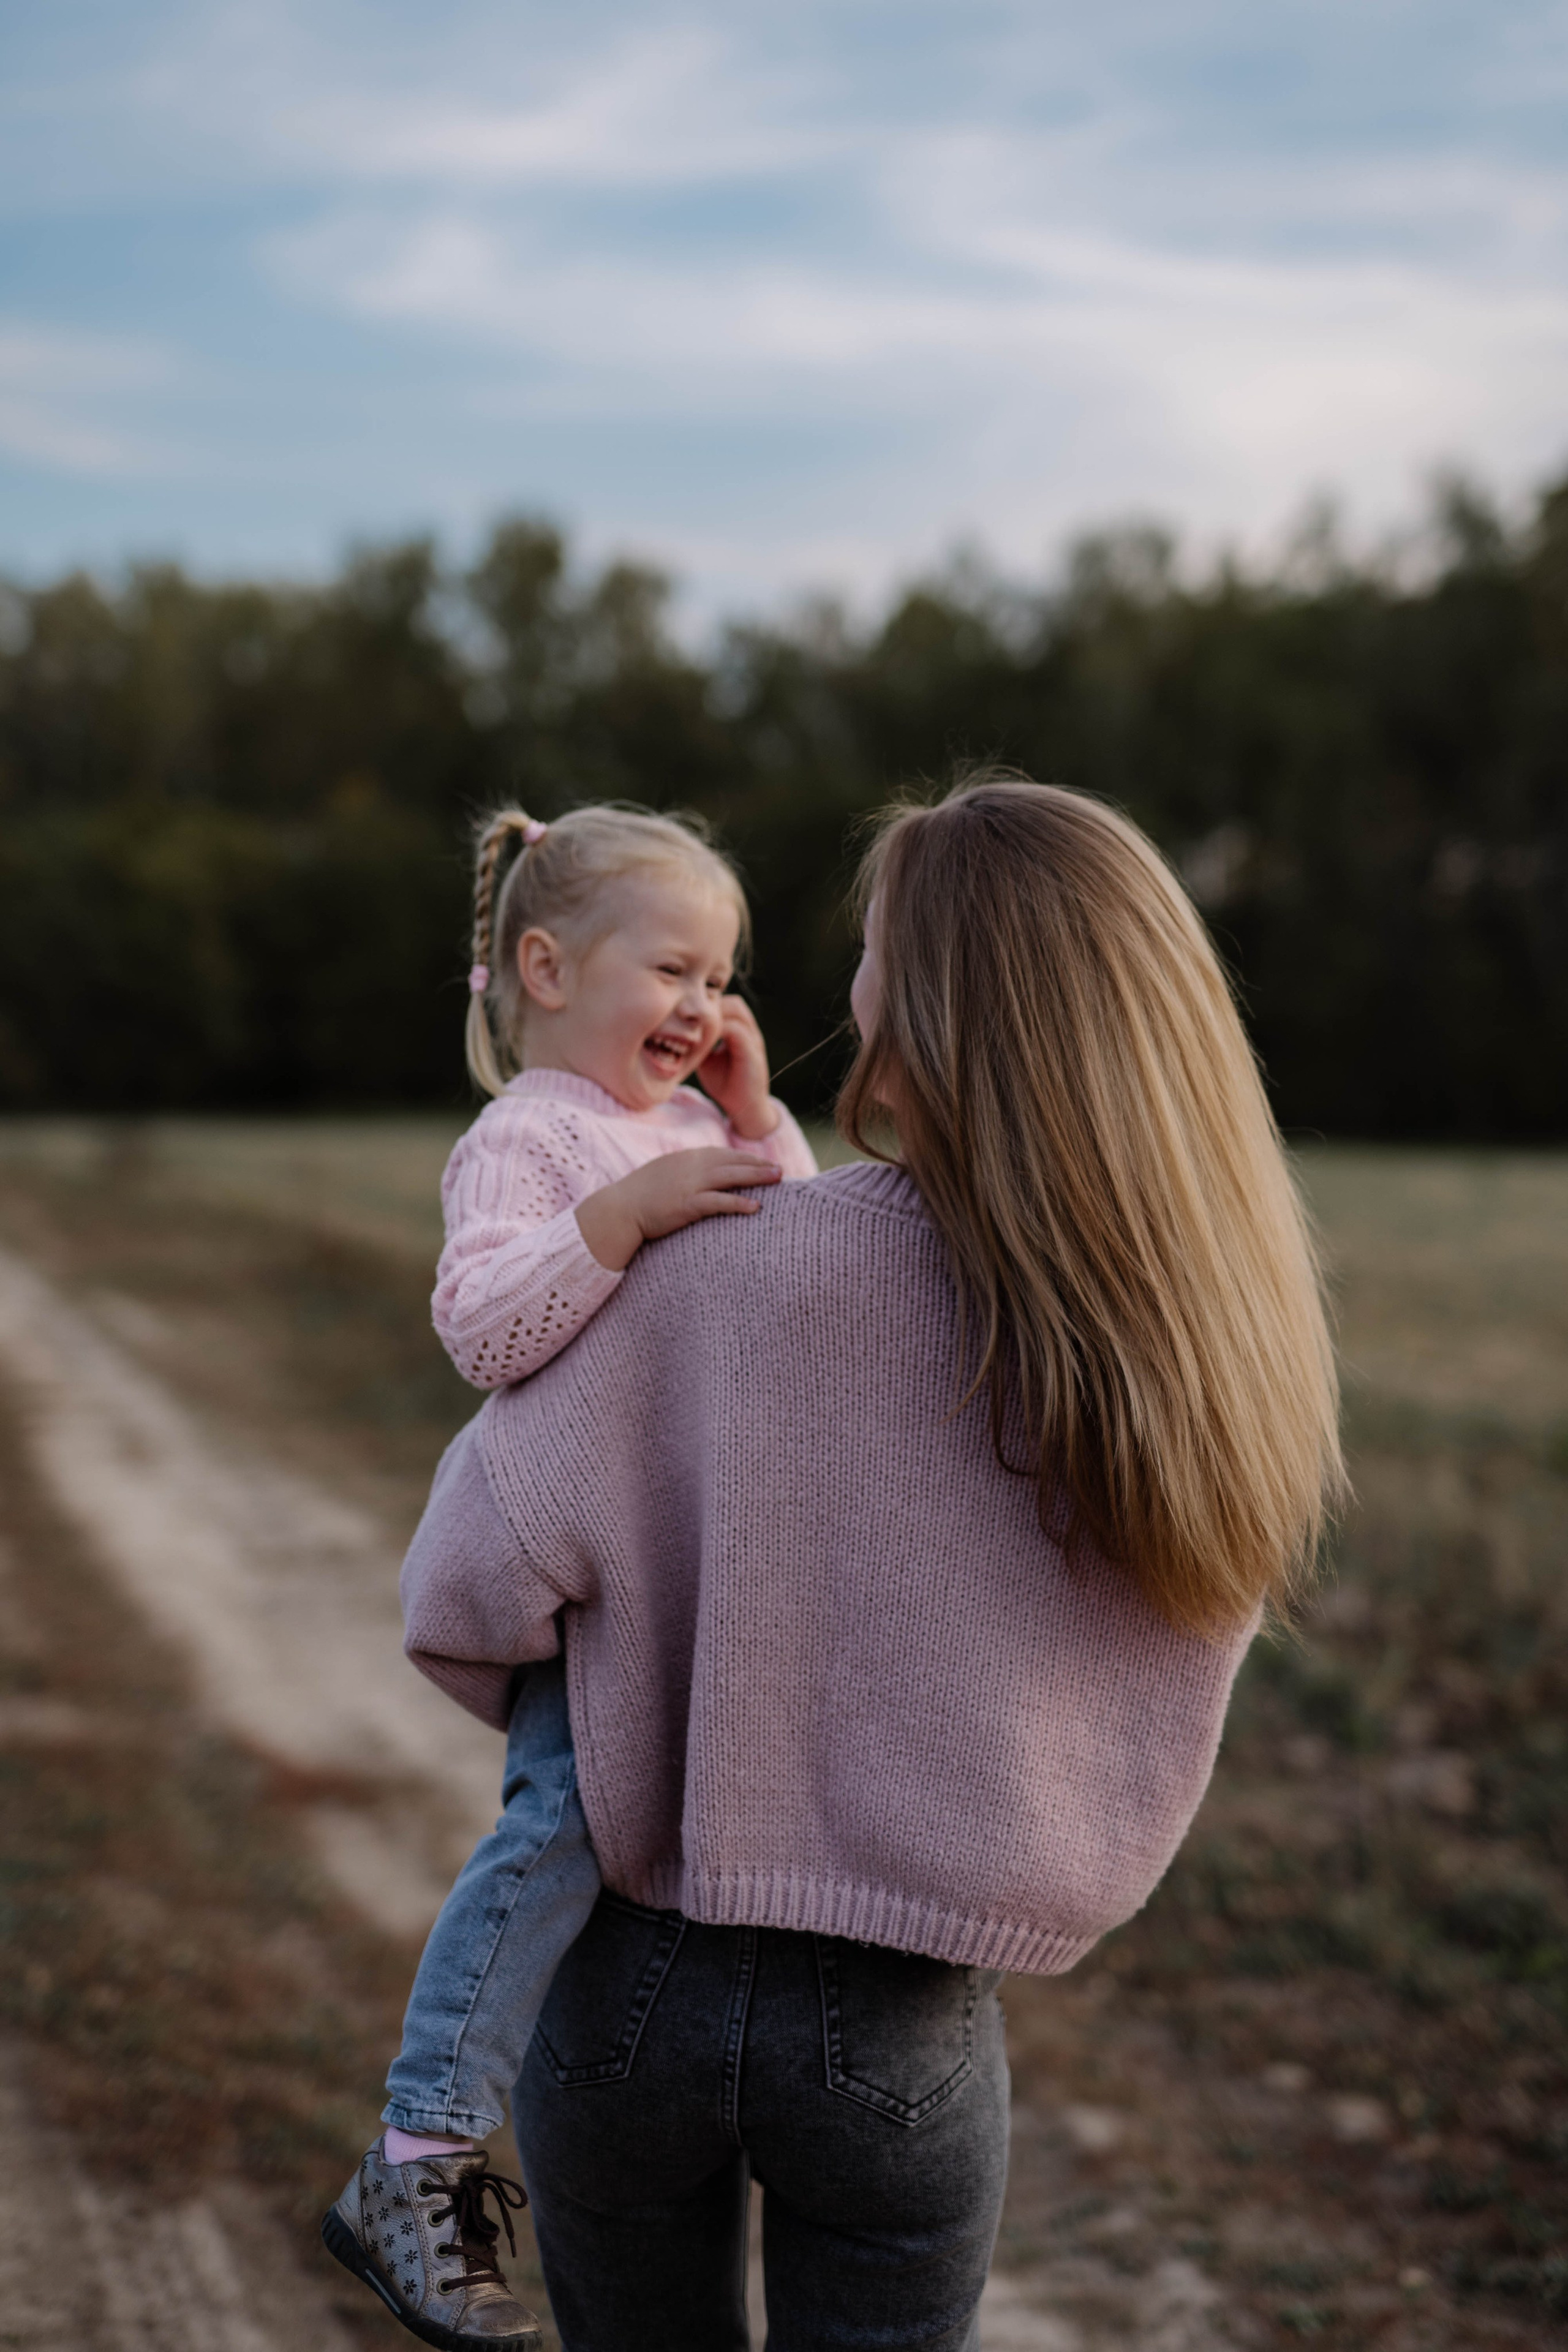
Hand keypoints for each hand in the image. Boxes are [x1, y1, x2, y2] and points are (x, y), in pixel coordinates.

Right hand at [574, 1148, 780, 1271]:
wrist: (618, 1210)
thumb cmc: (639, 1197)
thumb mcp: (663, 1176)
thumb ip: (683, 1173)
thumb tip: (700, 1177)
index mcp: (685, 1158)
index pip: (723, 1155)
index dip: (746, 1159)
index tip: (763, 1163)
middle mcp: (690, 1166)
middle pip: (732, 1162)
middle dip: (758, 1165)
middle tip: (780, 1170)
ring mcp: (689, 1184)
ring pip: (731, 1177)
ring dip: (756, 1177)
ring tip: (778, 1179)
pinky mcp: (686, 1204)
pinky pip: (718, 1202)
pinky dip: (738, 1203)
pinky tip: (756, 1206)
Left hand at [695, 996, 778, 1139]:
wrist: (745, 1108)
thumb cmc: (725, 1083)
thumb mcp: (706, 1058)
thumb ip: (698, 1042)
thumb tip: (674, 1030)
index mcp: (739, 1030)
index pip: (725, 1004)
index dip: (707, 1005)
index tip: (685, 1011)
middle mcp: (749, 1030)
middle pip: (732, 1001)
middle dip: (711, 1005)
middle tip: (687, 1015)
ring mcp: (753, 1039)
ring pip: (736, 1009)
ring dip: (715, 1014)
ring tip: (694, 1025)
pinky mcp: (752, 1052)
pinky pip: (736, 1030)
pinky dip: (718, 1029)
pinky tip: (701, 1038)